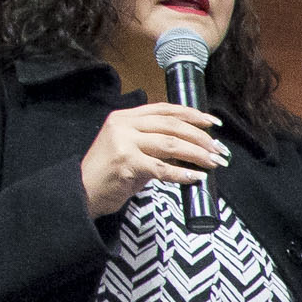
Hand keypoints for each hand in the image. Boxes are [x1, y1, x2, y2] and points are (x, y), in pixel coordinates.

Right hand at [79, 102, 224, 216]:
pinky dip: (182, 173)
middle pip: (172, 125)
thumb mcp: (131, 150)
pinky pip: (162, 168)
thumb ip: (155, 144)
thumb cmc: (110, 173)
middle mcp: (124, 125)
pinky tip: (195, 177)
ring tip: (213, 162)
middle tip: (218, 149)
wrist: (83, 192)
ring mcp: (124, 143)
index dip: (192, 114)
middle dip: (200, 137)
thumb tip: (191, 148)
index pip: (165, 109)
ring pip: (171, 144)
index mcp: (126, 117)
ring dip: (197, 153)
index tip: (213, 123)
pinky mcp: (127, 163)